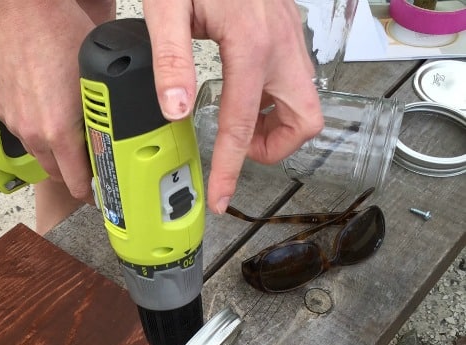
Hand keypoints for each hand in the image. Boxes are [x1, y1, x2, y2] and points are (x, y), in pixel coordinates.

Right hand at [0, 0, 98, 201]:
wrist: (22, 9)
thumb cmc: (60, 33)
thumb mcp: (96, 78)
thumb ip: (104, 115)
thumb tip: (117, 137)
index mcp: (58, 131)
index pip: (75, 183)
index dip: (90, 193)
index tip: (100, 195)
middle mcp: (33, 133)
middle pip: (56, 174)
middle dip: (74, 175)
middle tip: (90, 167)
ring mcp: (14, 122)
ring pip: (39, 153)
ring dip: (55, 153)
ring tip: (70, 136)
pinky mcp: (1, 109)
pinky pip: (22, 131)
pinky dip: (37, 130)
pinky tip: (47, 110)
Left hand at [142, 0, 323, 212]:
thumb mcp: (167, 6)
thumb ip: (170, 58)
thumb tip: (175, 110)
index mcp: (251, 44)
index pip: (243, 124)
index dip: (230, 168)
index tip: (220, 197)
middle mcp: (281, 44)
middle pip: (306, 120)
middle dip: (275, 147)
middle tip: (238, 147)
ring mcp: (288, 38)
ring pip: (305, 102)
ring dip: (277, 125)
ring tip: (237, 123)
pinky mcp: (283, 32)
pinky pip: (293, 81)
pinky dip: (274, 100)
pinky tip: (242, 92)